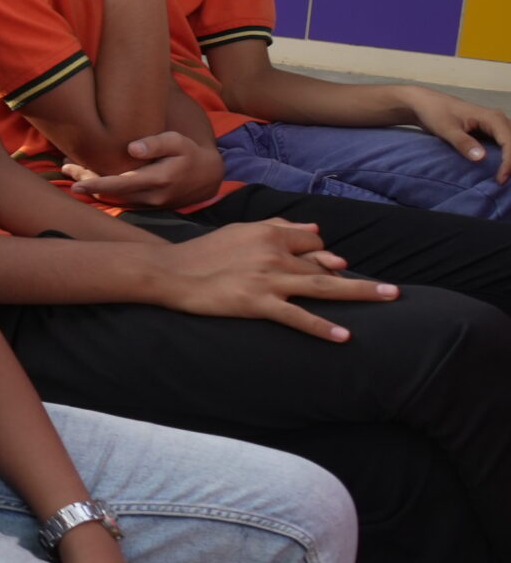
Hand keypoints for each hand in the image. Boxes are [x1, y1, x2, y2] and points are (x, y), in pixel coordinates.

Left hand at [61, 129, 224, 208]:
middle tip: (65, 168)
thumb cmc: (189, 154)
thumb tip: (132, 147)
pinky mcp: (147, 207)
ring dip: (91, 187)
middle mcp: (150, 197)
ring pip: (113, 199)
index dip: (95, 184)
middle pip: (110, 193)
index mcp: (157, 179)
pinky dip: (103, 191)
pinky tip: (90, 179)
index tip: (74, 182)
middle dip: (85, 182)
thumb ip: (156, 143)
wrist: (207, 178)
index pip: (120, 184)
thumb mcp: (178, 142)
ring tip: (71, 171)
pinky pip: (120, 201)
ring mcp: (148, 205)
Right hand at [155, 217, 395, 339]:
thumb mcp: (240, 230)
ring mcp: (268, 279)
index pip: (313, 245)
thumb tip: (316, 230)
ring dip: (359, 294)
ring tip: (388, 300)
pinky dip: (321, 327)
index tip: (334, 271)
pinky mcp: (257, 303)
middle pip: (327, 266)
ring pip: (323, 287)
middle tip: (394, 292)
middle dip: (362, 281)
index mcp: (270, 233)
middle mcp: (275, 253)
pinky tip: (343, 336)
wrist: (168, 271)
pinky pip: (297, 317)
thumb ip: (278, 226)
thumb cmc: (202, 252)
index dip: (326, 258)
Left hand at [400, 86, 510, 181]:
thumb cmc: (435, 113)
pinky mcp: (490, 131)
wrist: (424, 103)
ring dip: (510, 159)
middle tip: (503, 181)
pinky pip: (504, 144)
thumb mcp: (446, 129)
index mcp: (492, 118)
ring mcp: (495, 125)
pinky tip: (500, 168)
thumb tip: (481, 157)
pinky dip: (505, 156)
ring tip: (503, 176)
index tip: (500, 179)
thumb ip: (463, 143)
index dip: (509, 162)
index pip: (509, 142)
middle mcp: (498, 120)